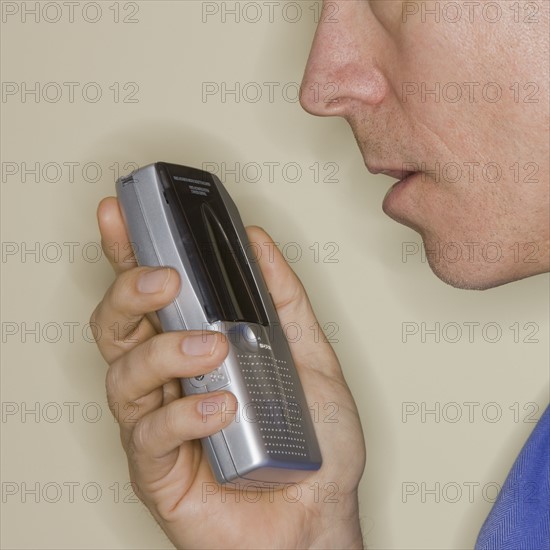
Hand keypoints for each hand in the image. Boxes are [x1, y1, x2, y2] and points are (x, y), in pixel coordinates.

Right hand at [90, 197, 365, 548]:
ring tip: (210, 348)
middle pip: (117, 327)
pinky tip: (220, 405)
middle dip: (129, 293)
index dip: (129, 253)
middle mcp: (168, 382)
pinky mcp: (158, 472)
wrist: (319, 515)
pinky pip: (151, 435)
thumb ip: (281, 300)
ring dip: (164, 351)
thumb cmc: (311, 443)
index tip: (120, 215)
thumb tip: (258, 243)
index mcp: (194, 349)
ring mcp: (158, 426)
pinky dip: (184, 413)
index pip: (151, 294)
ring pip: (124, 375)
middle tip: (164, 279)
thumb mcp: (308, 355)